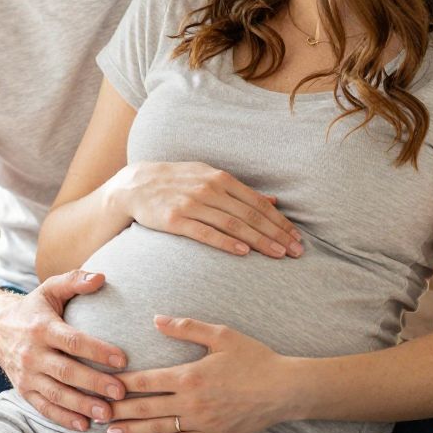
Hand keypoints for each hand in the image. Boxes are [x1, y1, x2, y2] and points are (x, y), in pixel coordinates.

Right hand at [0, 270, 128, 431]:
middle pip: (66, 372)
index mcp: (42, 328)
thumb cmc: (32, 309)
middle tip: (121, 392)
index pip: (72, 341)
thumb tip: (101, 277)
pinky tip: (84, 425)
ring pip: (56, 394)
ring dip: (82, 405)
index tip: (123, 359)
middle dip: (95, 383)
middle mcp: (33, 354)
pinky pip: (44, 408)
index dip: (97, 350)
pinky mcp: (24, 391)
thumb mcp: (49, 289)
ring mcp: (27, 375)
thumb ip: (74, 280)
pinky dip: (64, 419)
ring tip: (107, 413)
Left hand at [102, 315, 290, 432]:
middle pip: (146, 408)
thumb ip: (186, 327)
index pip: (146, 381)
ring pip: (159, 428)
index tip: (100, 384)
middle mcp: (192, 402)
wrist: (285, 390)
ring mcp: (202, 422)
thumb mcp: (221, 335)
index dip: (120, 384)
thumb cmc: (254, 358)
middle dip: (118, 410)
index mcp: (190, 376)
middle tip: (94, 412)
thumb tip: (156, 319)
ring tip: (109, 431)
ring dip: (132, 430)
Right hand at [113, 162, 303, 258]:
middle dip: (276, 234)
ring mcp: (192, 203)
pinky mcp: (175, 219)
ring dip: (259, 240)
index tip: (297, 238)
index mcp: (220, 178)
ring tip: (278, 254)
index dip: (280, 221)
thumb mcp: (208, 177)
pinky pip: (205, 232)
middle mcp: (209, 189)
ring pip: (233, 224)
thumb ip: (240, 191)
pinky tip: (243, 252)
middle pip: (250, 215)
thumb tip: (273, 200)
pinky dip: (226, 242)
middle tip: (297, 251)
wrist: (134, 185)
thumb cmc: (176, 182)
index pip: (258, 203)